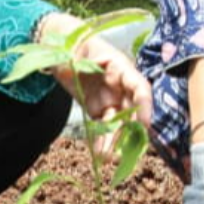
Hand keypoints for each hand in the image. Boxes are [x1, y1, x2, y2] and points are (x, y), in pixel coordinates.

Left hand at [43, 14, 153, 151]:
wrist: (60, 50)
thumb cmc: (71, 45)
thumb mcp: (77, 50)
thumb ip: (86, 62)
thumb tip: (96, 67)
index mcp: (121, 68)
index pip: (139, 87)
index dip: (144, 105)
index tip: (143, 123)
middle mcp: (120, 86)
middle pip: (131, 111)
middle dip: (130, 131)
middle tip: (124, 150)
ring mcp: (110, 99)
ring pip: (118, 123)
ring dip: (115, 141)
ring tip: (109, 158)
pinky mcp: (97, 109)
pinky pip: (104, 127)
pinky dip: (103, 141)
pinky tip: (101, 154)